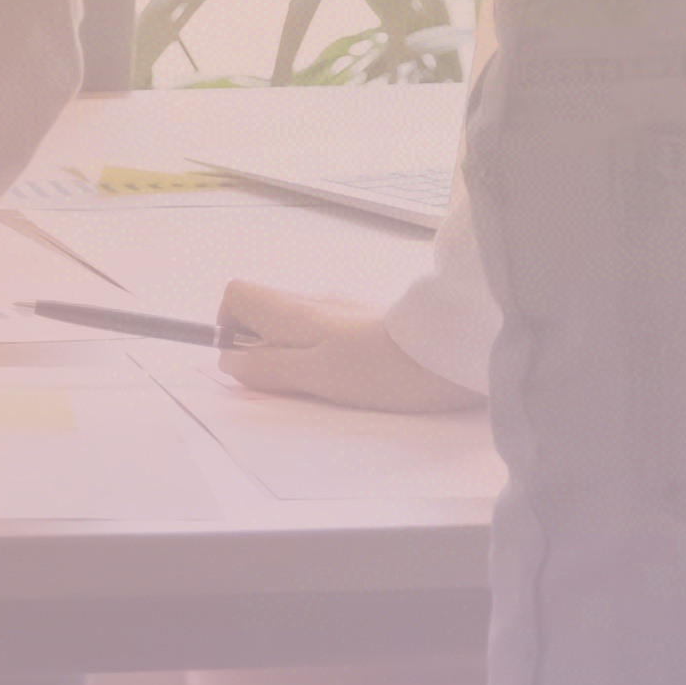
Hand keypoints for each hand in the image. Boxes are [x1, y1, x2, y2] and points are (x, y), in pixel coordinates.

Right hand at [221, 281, 480, 413]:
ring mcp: (347, 309)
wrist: (455, 350)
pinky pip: (333, 334)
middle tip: (298, 386)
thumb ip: (271, 368)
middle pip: (267, 313)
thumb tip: (230, 361)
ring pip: (301, 327)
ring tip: (335, 389)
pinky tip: (362, 380)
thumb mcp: (319, 376)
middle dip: (267, 351)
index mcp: (295, 310)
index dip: (230, 329)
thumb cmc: (385, 367)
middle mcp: (317, 301)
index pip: (237, 295)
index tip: (252, 365)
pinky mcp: (375, 322)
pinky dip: (333, 356)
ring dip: (301, 356)